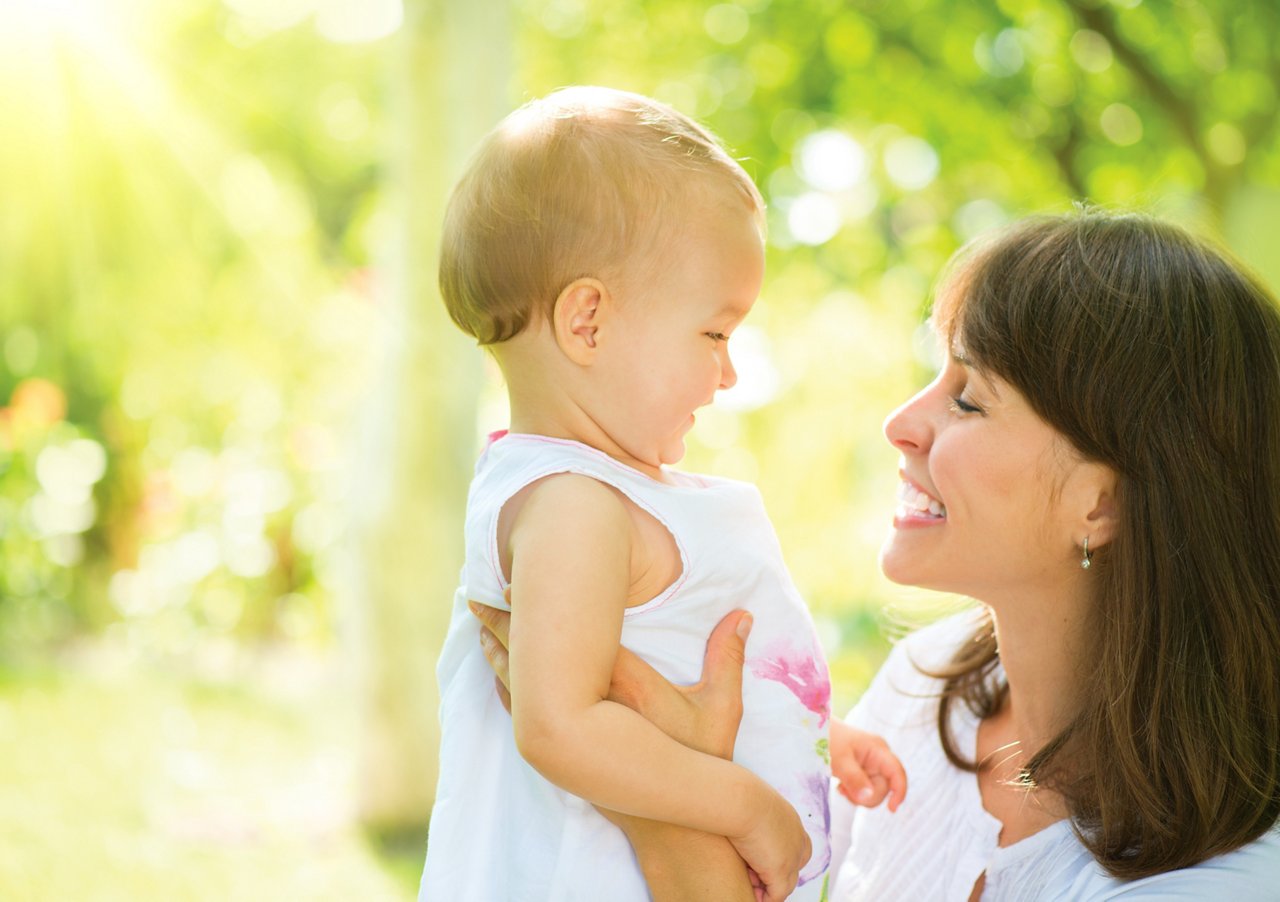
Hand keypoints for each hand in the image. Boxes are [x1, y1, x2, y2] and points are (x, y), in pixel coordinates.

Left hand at [470, 594, 750, 758]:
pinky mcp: (563, 747)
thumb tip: (744, 613)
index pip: (571, 638)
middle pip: (531, 657)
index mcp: (623, 686)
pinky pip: (521, 707)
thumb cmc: (699, 761)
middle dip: (502, 625)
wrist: (674, 822)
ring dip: (498, 650)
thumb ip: (728, 659)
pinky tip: (494, 665)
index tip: (514, 580)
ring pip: (518, 681)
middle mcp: (588, 706)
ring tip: (478, 620)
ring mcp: (572, 729)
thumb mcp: (721, 710)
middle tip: (476, 594)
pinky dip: (504, 680)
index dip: (538, 611)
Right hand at [726, 784, 809, 901]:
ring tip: (745, 880)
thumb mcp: (746, 801)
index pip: (795, 845)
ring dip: (765, 886)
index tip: (755, 858)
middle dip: (774, 874)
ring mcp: (791, 856)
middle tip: (750, 872)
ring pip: (785, 883)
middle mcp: (796, 838)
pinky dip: (764, 898)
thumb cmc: (736, 795)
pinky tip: (749, 893)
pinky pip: (776, 895)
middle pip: (794, 866)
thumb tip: (731, 807)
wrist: (740, 799)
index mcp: (789, 819)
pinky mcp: (780, 870)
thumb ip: (746, 809)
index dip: (778, 855)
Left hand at [830, 719, 906, 811]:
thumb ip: (854, 778)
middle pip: (885, 787)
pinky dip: (854, 793)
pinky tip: (841, 786)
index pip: (897, 772)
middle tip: (845, 791)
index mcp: (878, 749)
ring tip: (842, 787)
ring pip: (875, 792)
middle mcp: (879, 758)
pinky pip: (866, 791)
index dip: (899, 791)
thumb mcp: (839, 760)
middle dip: (867, 795)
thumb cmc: (828, 739)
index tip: (891, 809)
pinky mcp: (863, 773)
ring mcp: (871, 766)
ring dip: (859, 796)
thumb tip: (869, 797)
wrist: (814, 732)